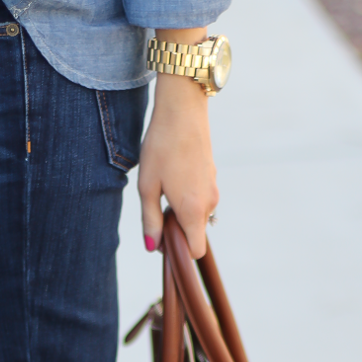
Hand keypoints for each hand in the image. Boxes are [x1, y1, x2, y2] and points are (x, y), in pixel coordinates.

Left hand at [138, 28, 218, 260]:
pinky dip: (188, 196)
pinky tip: (174, 174)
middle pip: (195, 233)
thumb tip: (152, 248)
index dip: (179, 250)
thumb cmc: (160, 148)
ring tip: (165, 185)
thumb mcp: (147, 188)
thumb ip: (150, 221)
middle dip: (178, 229)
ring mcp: (213, 189)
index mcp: (193, 210)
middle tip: (157, 205)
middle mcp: (209, 204)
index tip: (162, 236)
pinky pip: (201, 198)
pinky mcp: (213, 177)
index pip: (196, 251)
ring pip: (198, 214)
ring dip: (182, 211)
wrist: (182, 111)